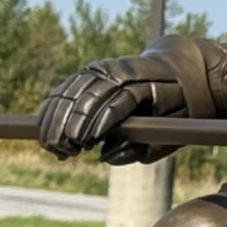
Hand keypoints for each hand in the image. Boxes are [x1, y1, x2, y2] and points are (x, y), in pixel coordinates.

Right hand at [36, 60, 183, 164]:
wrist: (180, 70)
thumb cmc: (181, 106)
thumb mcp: (175, 128)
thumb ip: (145, 145)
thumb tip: (107, 157)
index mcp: (148, 82)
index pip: (119, 100)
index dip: (100, 121)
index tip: (85, 143)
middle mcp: (120, 71)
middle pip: (88, 94)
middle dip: (72, 123)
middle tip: (64, 150)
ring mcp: (103, 68)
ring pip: (70, 90)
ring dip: (56, 119)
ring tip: (54, 146)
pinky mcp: (90, 72)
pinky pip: (65, 89)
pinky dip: (53, 110)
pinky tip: (46, 133)